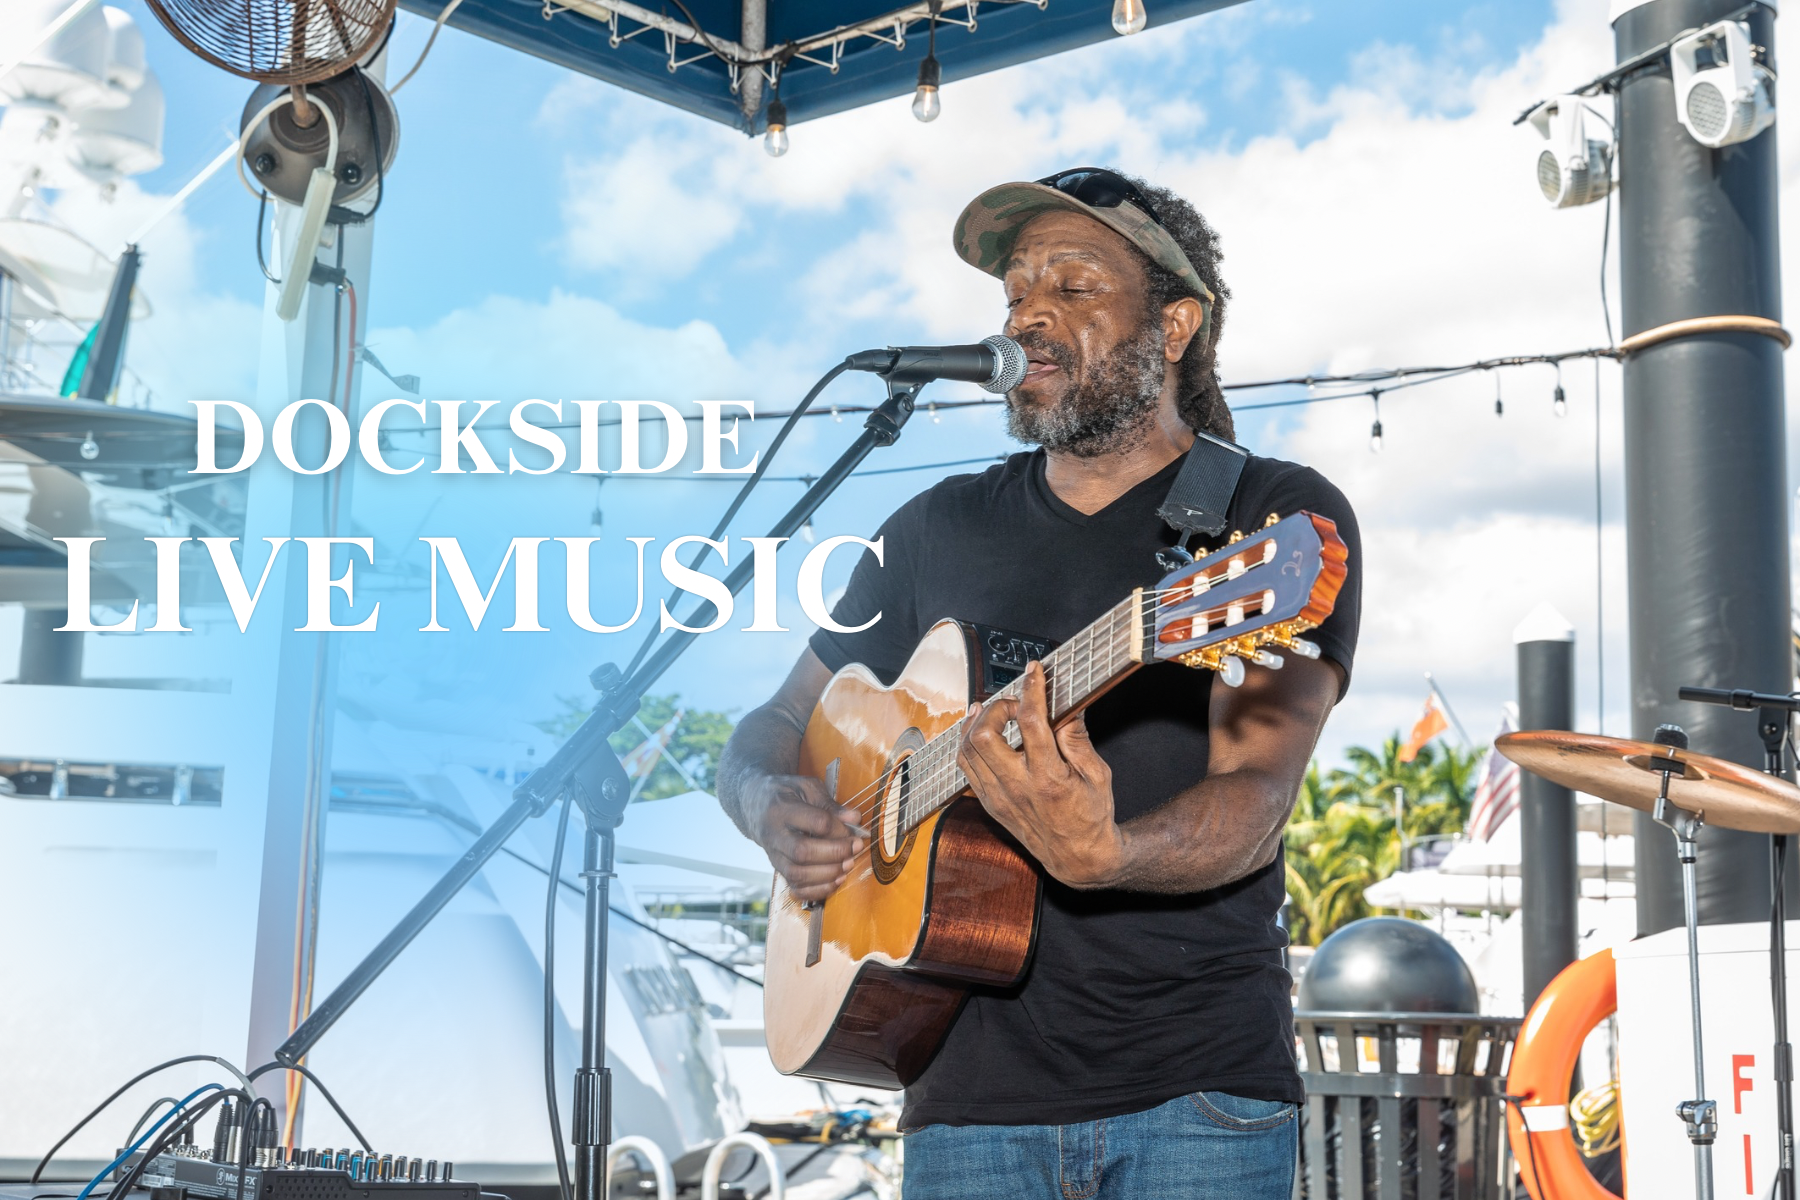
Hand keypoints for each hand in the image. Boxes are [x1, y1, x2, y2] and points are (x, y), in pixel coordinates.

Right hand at [740, 771, 867, 902]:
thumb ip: (830, 804)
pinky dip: (819, 890)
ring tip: (848, 865)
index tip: (854, 829)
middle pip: (803, 852)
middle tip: (856, 848)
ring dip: (828, 874)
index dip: (840, 829)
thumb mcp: (806, 788)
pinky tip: (836, 880)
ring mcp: (774, 856)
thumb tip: (855, 819)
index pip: (816, 823)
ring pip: (797, 874)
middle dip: (835, 853)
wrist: (754, 804)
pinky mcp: (778, 870)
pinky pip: (796, 888)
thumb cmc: (786, 794)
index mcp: (781, 809)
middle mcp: (774, 835)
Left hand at [956, 660, 1125, 888]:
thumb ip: (1077, 738)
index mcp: (1048, 779)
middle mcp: (1017, 788)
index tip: (1034, 672)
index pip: (1031, 723)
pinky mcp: (988, 803)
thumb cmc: (1090, 815)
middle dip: (995, 707)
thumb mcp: (1097, 774)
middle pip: (984, 735)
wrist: (1076, 858)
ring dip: (976, 722)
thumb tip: (1065, 704)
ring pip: (966, 750)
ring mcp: (998, 797)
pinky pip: (965, 767)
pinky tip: (980, 730)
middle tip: (1014, 703)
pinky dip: (968, 743)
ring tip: (993, 710)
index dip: (1031, 689)